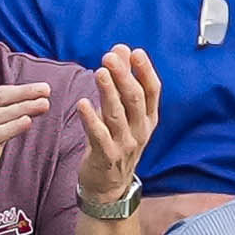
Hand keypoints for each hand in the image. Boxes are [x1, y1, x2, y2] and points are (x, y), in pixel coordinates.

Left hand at [77, 42, 163, 206]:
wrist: (109, 187)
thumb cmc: (115, 142)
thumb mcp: (123, 113)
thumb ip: (122, 82)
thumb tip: (123, 48)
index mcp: (147, 118)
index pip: (152, 91)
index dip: (145, 71)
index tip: (135, 52)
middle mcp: (140, 131)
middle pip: (134, 99)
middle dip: (123, 76)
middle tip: (109, 57)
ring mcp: (125, 145)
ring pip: (117, 115)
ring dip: (108, 92)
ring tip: (99, 72)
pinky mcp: (106, 157)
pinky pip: (98, 136)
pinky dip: (91, 119)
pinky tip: (82, 103)